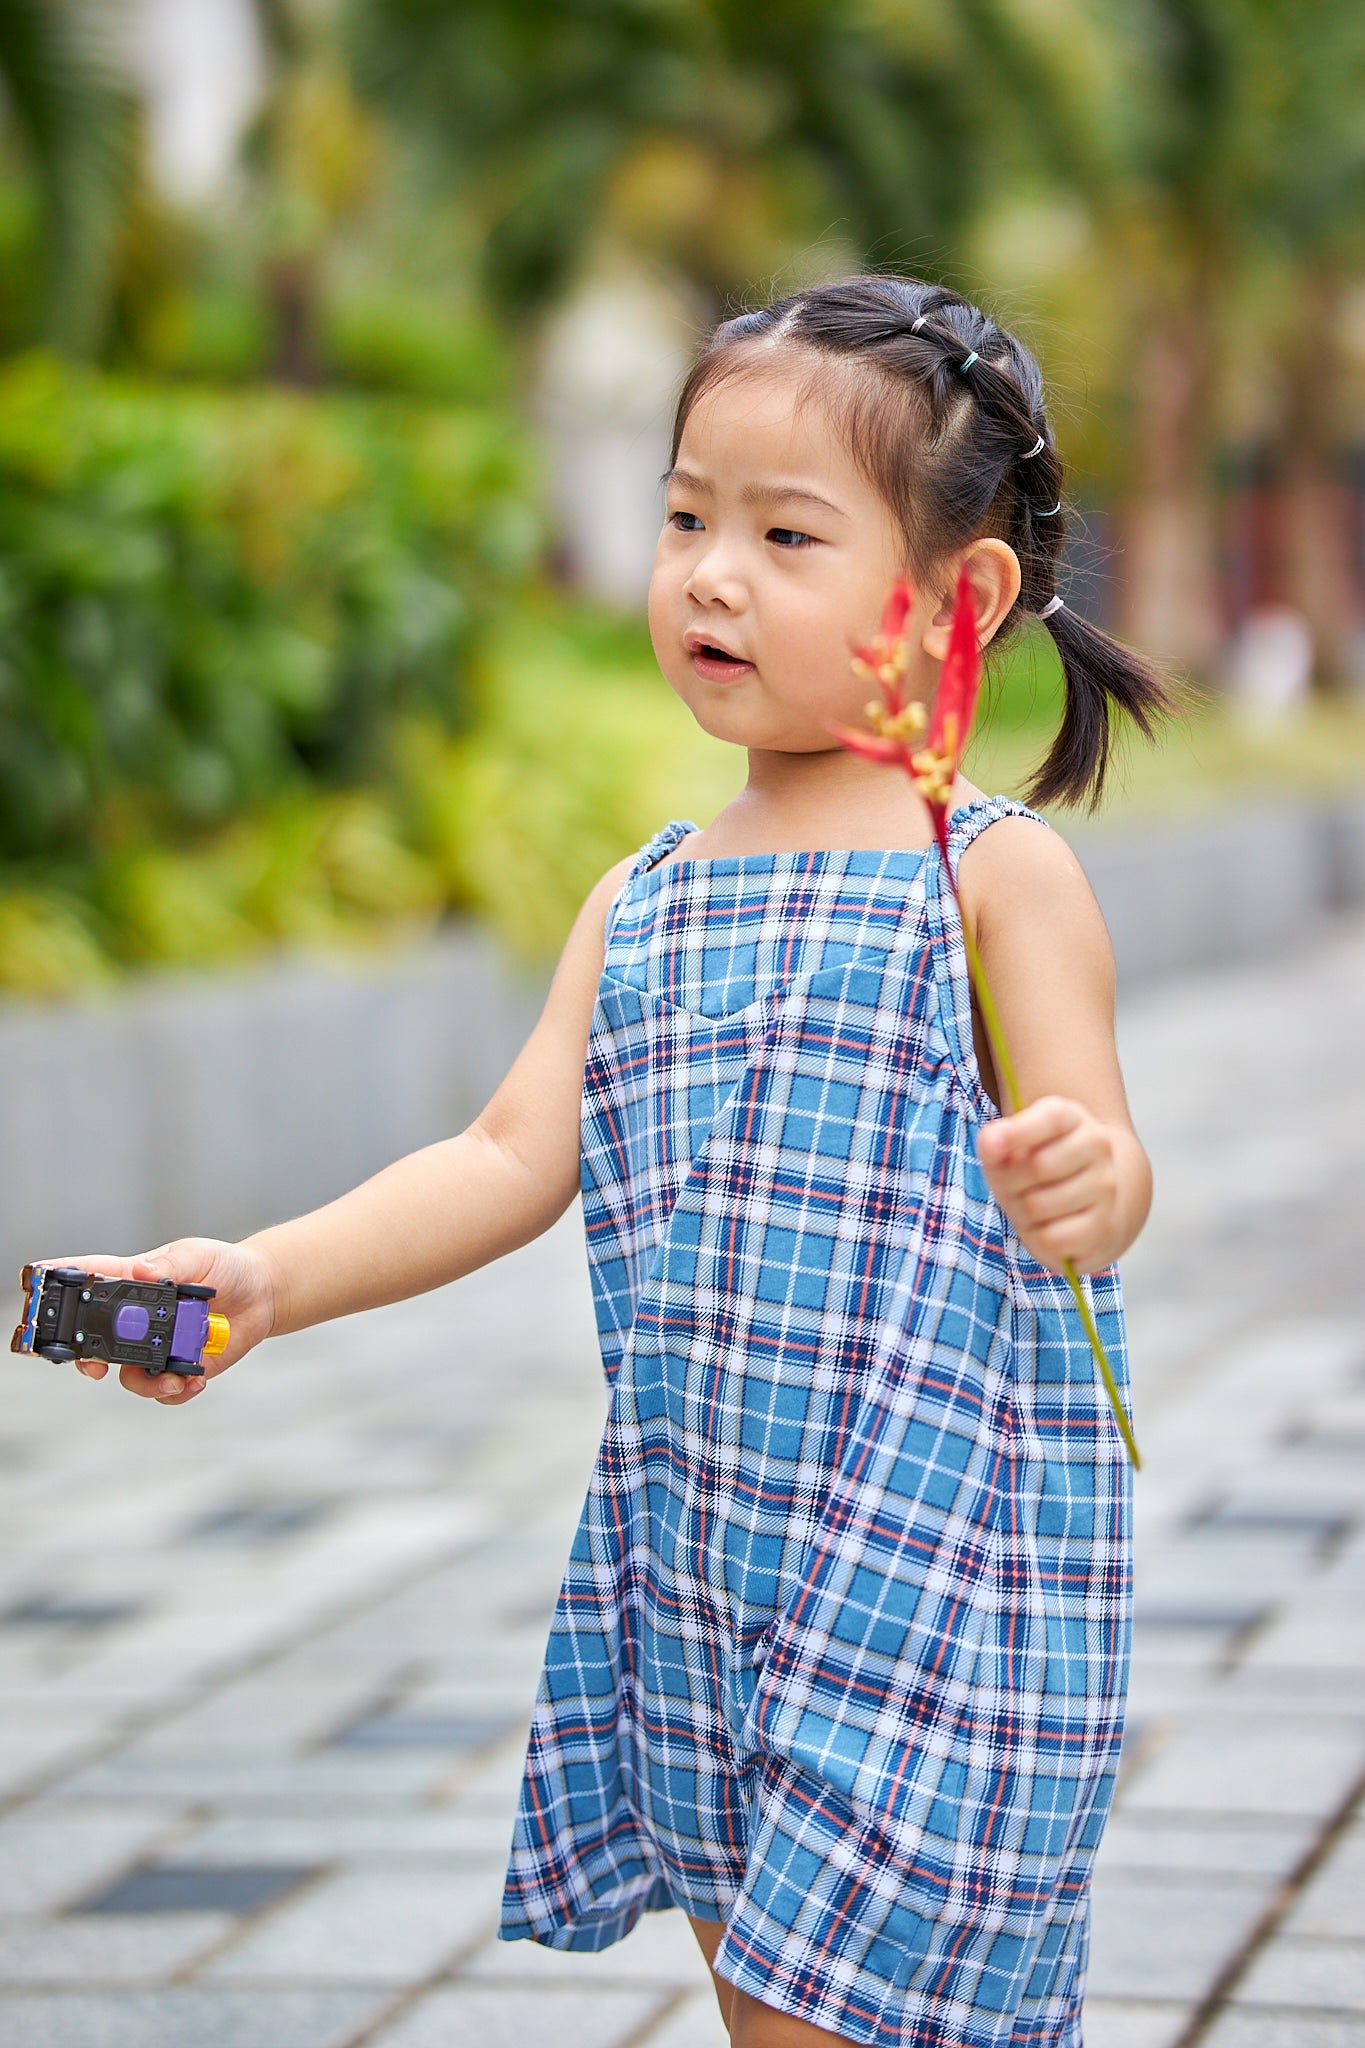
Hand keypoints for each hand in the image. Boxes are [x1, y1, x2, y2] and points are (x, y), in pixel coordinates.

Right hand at [49, 1238, 277, 1405]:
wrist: (262, 1294)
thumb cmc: (225, 1267)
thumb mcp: (199, 1256)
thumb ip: (171, 1265)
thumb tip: (143, 1270)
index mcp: (134, 1283)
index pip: (91, 1281)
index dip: (63, 1285)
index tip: (42, 1289)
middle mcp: (138, 1319)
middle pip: (96, 1341)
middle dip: (87, 1357)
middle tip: (94, 1366)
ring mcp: (156, 1346)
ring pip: (129, 1375)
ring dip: (145, 1382)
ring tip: (173, 1378)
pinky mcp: (180, 1368)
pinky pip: (165, 1391)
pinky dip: (176, 1391)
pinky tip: (195, 1379)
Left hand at [976, 1096, 1122, 1274]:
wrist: (1091, 1203)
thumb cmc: (1040, 1169)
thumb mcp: (1016, 1147)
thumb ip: (998, 1142)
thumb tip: (990, 1142)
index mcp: (1073, 1119)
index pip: (1052, 1118)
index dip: (1020, 1131)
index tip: (990, 1142)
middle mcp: (1097, 1148)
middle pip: (1036, 1166)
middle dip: (1008, 1182)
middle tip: (1011, 1186)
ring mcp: (1105, 1188)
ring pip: (1038, 1206)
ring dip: (1019, 1212)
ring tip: (1029, 1207)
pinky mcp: (1104, 1227)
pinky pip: (1051, 1238)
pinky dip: (1035, 1237)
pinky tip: (1044, 1227)